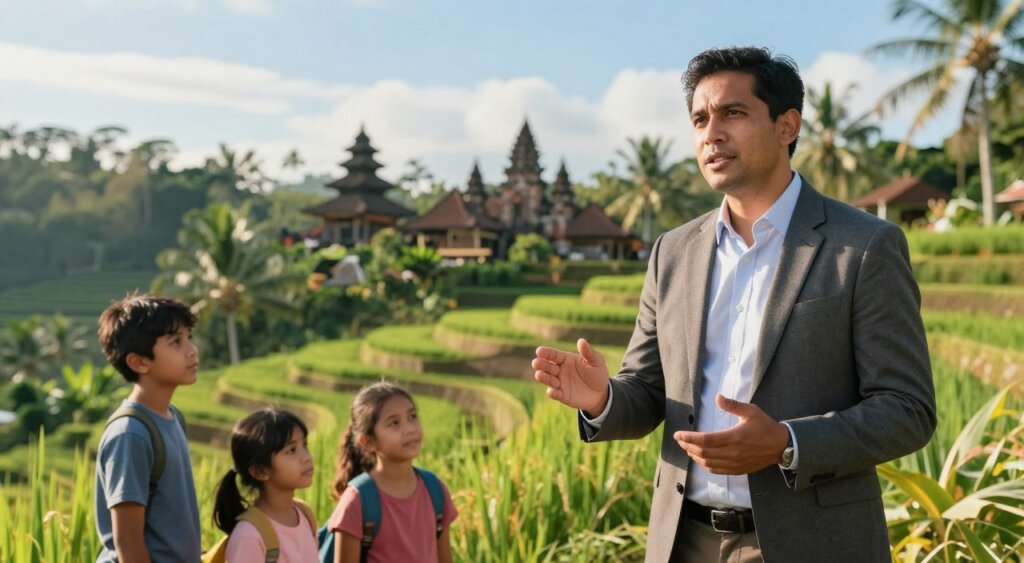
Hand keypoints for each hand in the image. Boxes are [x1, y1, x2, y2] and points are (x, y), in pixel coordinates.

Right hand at [533, 338, 609, 415]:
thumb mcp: (596, 362)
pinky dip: (553, 393)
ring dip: (543, 377)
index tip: (539, 351)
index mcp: (567, 359)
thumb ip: (588, 352)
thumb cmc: (597, 373)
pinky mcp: (563, 395)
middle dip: (541, 364)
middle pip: (548, 366)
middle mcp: (560, 370)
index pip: (555, 355)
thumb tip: (581, 341)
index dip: (547, 353)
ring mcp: (561, 383)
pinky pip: (556, 394)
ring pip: (549, 379)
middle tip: (536, 363)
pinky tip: (551, 391)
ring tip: (538, 374)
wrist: (601, 393)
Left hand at [673, 394, 789, 474]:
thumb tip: (717, 397)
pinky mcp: (738, 470)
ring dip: (694, 456)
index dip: (688, 438)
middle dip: (687, 446)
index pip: (705, 440)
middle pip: (703, 452)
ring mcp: (734, 463)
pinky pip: (716, 470)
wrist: (781, 446)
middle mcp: (732, 453)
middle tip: (680, 440)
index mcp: (734, 437)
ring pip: (708, 463)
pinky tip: (700, 459)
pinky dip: (705, 465)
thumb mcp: (751, 411)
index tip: (678, 434)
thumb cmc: (765, 426)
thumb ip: (732, 405)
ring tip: (687, 448)